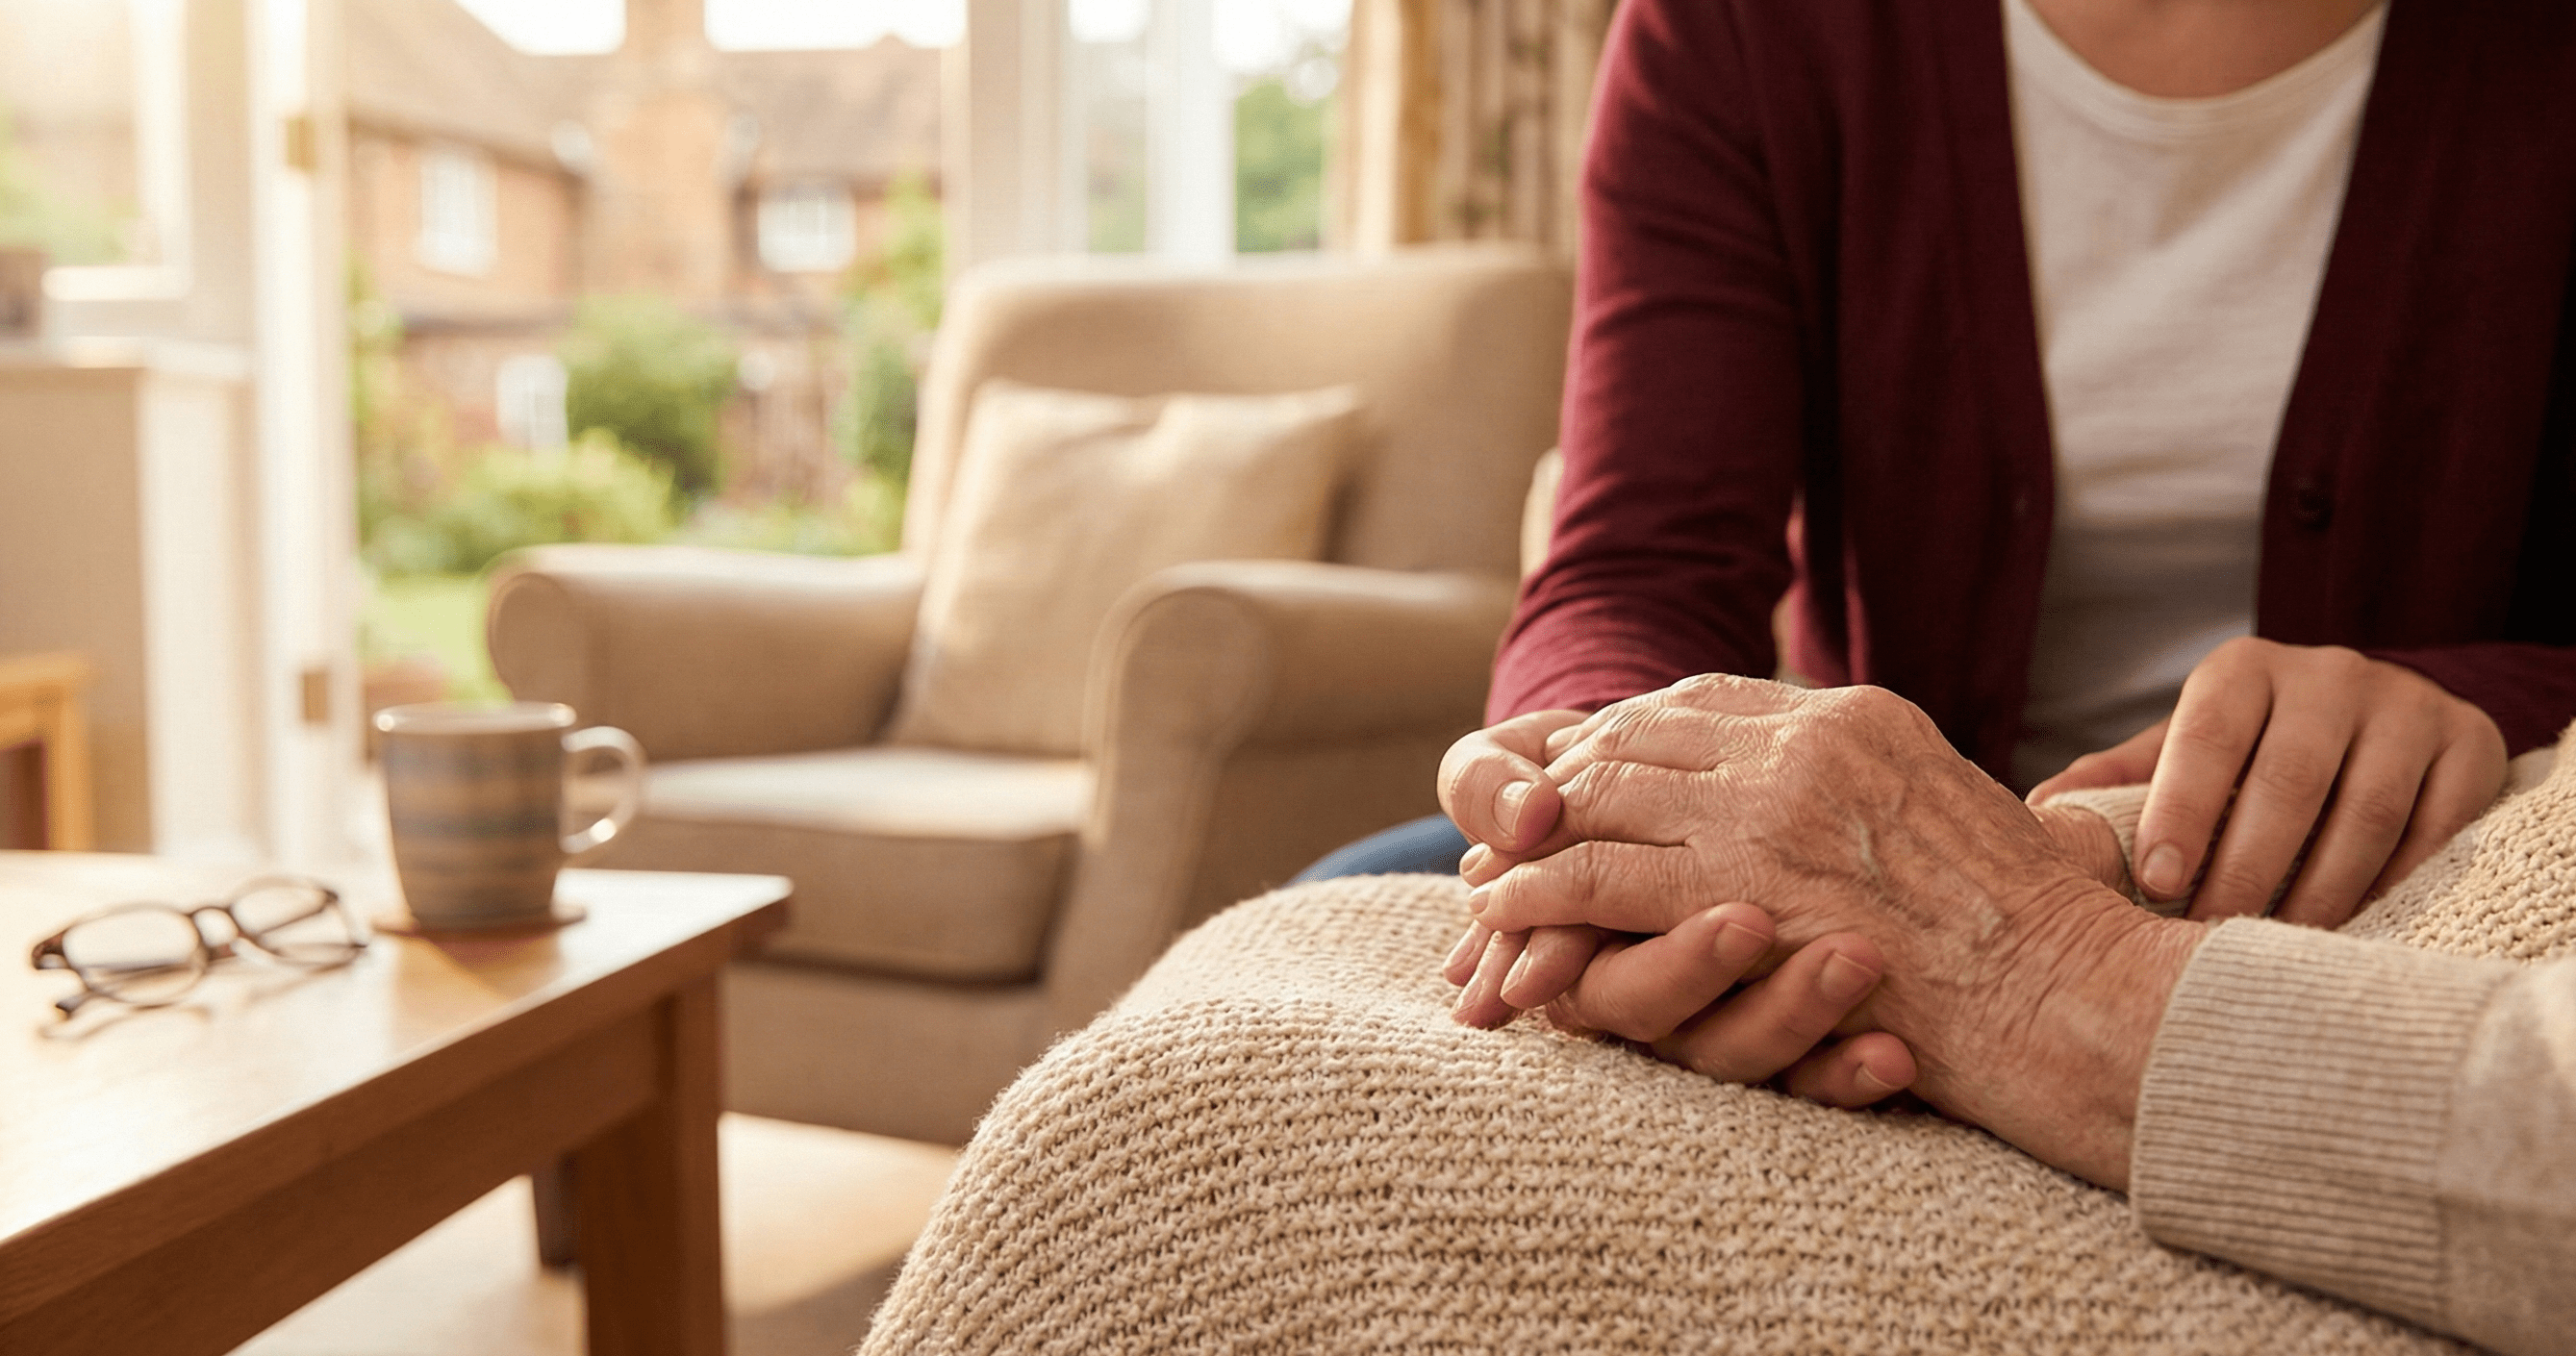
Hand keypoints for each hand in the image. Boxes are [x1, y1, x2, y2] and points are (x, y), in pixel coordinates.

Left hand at [1439, 703, 2132, 1102]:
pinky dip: (1535, 895)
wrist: (2076, 1000)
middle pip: (1639, 738)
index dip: (1628, 741)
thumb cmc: (2042, 944)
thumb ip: (1879, 799)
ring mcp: (1770, 808)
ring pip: (1602, 799)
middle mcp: (1808, 743)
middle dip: (1564, 784)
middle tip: (1506, 827)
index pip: (1704, 703)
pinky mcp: (1736, 888)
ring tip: (1486, 879)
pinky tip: (1499, 920)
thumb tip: (1836, 810)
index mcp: (1858, 718)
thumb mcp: (1963, 823)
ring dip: (1532, 842)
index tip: (1580, 773)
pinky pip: (1594, 876)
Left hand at [2029, 638, 2505, 925]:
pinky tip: (2354, 930)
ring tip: (2277, 949)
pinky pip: (2436, 827)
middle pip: (2290, 781)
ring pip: (2368, 810)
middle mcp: (2328, 675)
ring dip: (2320, 891)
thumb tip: (2041, 815)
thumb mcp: (2186, 750)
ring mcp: (2407, 706)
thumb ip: (2121, 779)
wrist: (2372, 719)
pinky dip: (2394, 885)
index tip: (2156, 883)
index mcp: (2243, 670)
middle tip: (2209, 938)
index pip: (2208, 736)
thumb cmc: (2252, 750)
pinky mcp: (2470, 743)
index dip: (2181, 810)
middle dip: (2246, 869)